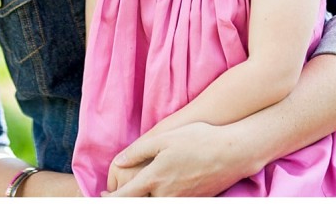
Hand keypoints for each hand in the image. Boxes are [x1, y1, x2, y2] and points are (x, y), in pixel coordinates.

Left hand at [102, 122, 262, 196]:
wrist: (232, 152)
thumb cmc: (197, 139)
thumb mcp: (163, 138)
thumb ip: (138, 151)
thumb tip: (118, 161)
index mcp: (155, 178)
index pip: (126, 196)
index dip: (111, 198)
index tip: (103, 196)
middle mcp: (166, 194)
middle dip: (126, 201)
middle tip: (113, 196)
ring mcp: (182, 200)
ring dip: (143, 199)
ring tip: (135, 193)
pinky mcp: (194, 201)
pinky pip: (172, 202)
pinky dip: (160, 198)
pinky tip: (158, 190)